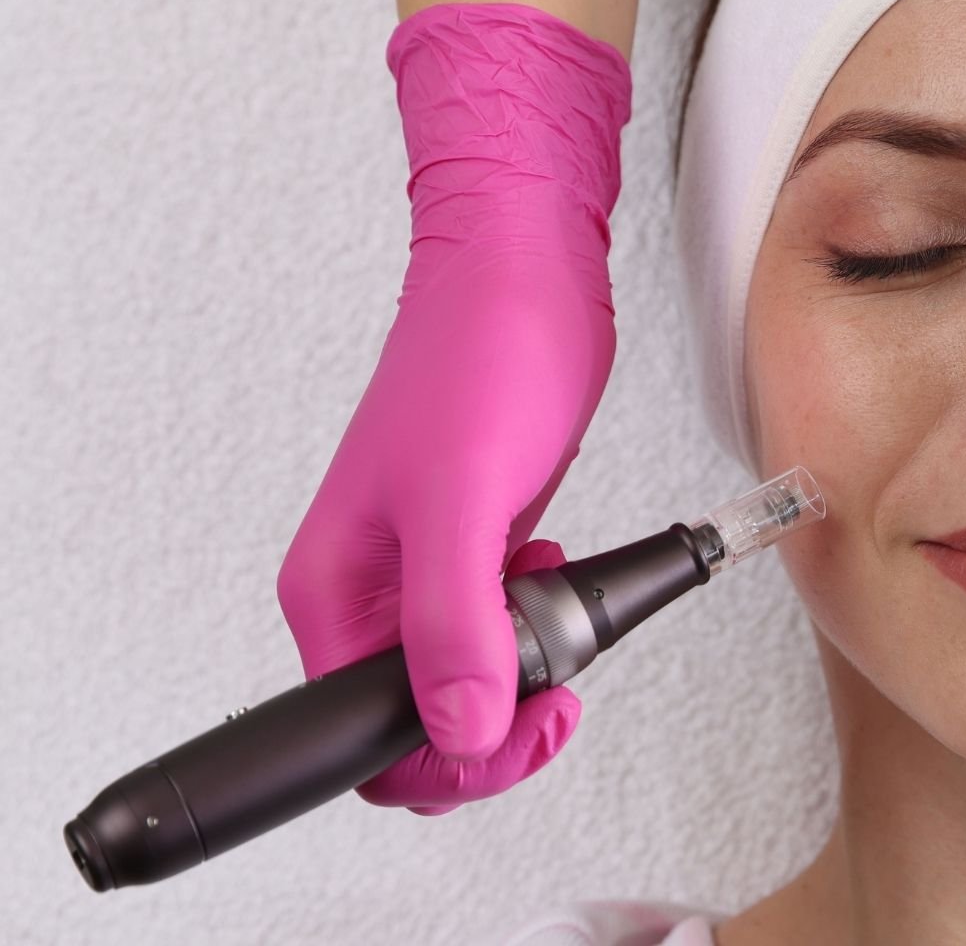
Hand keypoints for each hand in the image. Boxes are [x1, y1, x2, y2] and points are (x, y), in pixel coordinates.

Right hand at [275, 2, 628, 814]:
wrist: (526, 275)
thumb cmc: (482, 356)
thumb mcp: (465, 499)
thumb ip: (453, 623)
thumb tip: (461, 732)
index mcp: (334, 593)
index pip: (367, 743)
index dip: (453, 758)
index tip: (525, 718)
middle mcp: (367, 594)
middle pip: (420, 726)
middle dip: (497, 719)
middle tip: (561, 674)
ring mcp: (419, 575)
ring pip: (466, 682)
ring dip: (525, 669)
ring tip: (561, 605)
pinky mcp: (470, 551)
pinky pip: (497, 631)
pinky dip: (538, 625)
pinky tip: (556, 572)